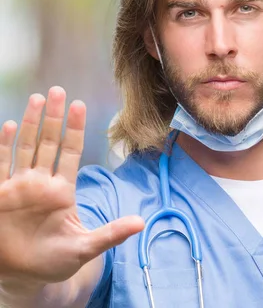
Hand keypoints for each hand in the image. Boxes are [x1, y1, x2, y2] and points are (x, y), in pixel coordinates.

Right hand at [0, 87, 143, 286]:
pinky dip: (3, 147)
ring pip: (24, 148)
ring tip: (37, 98)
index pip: (71, 152)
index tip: (80, 105)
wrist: (23, 277)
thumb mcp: (85, 248)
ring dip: (29, 123)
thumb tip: (142, 223)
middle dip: (52, 117)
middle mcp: (41, 183)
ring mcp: (18, 187)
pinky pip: (0, 166)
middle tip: (58, 90)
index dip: (75, 129)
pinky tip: (8, 126)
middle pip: (47, 142)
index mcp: (63, 191)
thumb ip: (111, 234)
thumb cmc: (55, 261)